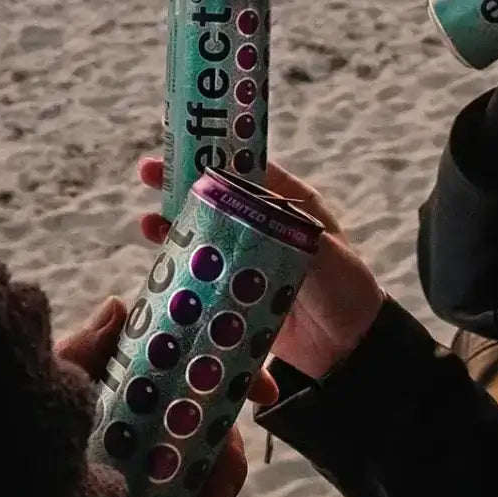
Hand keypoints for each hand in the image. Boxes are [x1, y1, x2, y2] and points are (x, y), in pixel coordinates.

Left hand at [58, 290, 276, 496]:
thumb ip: (86, 350)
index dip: (245, 378)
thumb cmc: (28, 420)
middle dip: (232, 456)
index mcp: (148, 389)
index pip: (208, 376)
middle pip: (222, 436)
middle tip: (223, 469)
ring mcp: (158, 477)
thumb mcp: (54, 382)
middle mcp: (161, 430)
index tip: (264, 393)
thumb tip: (119, 305)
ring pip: (211, 482)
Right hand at [138, 157, 383, 379]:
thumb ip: (290, 229)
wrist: (350, 347)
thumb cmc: (347, 289)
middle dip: (182, 185)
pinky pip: (204, 273)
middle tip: (147, 174)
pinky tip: (159, 262)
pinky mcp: (237, 290)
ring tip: (147, 223)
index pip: (247, 171)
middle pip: (218, 198)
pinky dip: (181, 265)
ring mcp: (249, 258)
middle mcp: (266, 226)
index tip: (181, 149)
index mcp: (291, 205)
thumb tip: (252, 205)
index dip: (213, 157)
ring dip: (175, 225)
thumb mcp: (325, 253)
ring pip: (205, 233)